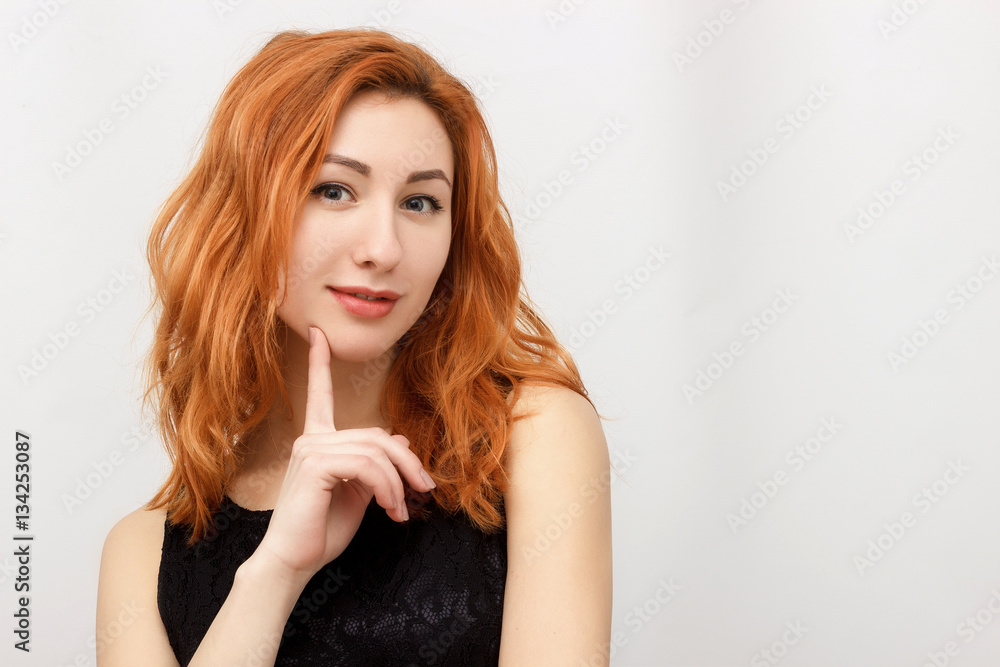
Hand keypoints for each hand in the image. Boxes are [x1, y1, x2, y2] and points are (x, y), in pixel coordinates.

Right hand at [253, 326, 435, 584]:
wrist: (294, 562)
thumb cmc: (322, 530)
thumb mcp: (359, 494)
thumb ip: (376, 465)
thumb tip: (400, 437)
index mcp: (318, 441)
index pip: (319, 395)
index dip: (319, 363)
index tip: (318, 333)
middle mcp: (311, 438)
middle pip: (377, 435)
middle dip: (407, 463)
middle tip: (424, 490)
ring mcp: (311, 448)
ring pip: (376, 451)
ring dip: (399, 484)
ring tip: (401, 511)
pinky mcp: (316, 464)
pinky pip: (367, 466)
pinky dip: (387, 488)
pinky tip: (390, 511)